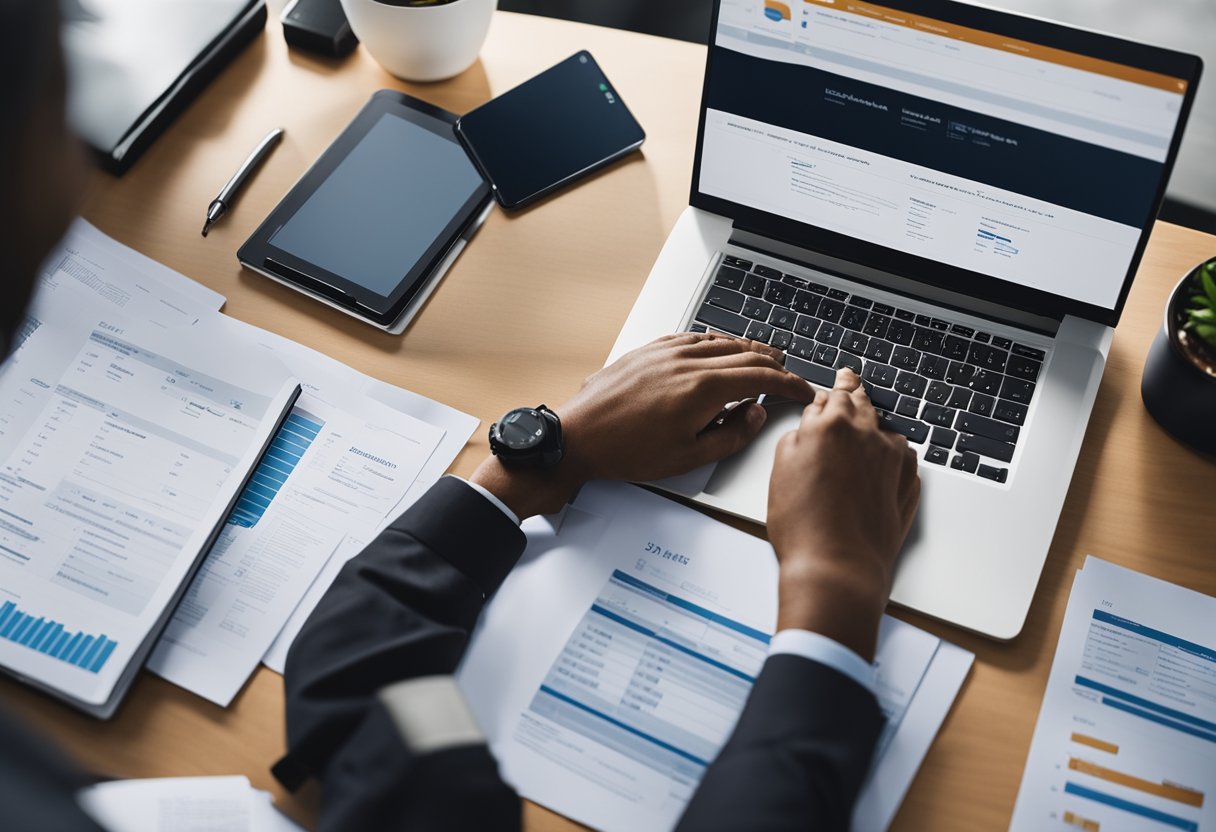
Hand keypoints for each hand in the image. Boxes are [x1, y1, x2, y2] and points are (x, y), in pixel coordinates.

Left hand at [471, 333, 816, 518]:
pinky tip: (718, 346)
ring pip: (720, 341)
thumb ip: (730, 435)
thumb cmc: (625, 451)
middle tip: (788, 373)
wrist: (578, 437)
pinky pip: (692, 338)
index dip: (789, 384)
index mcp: (703, 388)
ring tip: (763, 356)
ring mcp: (666, 352)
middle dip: (774, 364)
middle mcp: (687, 362)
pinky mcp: (648, 351)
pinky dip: (716, 341)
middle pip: (746, 354)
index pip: (761, 377)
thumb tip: (754, 416)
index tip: (802, 391)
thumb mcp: (688, 457)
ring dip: (748, 348)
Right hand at [767, 368, 919, 660]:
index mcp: (831, 424)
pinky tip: (880, 462)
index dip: (833, 388)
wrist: (837, 568)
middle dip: (855, 392)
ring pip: (884, 428)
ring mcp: (893, 458)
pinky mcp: (909, 483)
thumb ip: (798, 437)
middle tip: (852, 381)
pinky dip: (891, 453)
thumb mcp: (781, 470)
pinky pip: (902, 456)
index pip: (834, 393)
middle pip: (862, 403)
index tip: (837, 381)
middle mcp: (867, 434)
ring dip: (873, 426)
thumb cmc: (802, 526)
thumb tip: (810, 425)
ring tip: (864, 428)